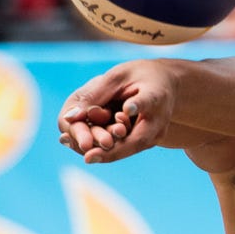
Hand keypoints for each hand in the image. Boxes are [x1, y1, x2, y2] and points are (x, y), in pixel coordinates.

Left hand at [57, 60, 172, 162]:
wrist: (167, 86)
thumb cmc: (140, 76)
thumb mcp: (118, 76)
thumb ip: (95, 94)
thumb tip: (68, 118)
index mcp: (156, 95)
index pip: (148, 100)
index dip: (137, 105)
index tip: (127, 108)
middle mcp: (159, 119)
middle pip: (137, 138)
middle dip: (113, 149)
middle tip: (89, 156)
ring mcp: (155, 134)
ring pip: (131, 147)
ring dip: (109, 153)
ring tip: (87, 157)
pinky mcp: (147, 141)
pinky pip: (127, 147)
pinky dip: (108, 150)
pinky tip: (89, 153)